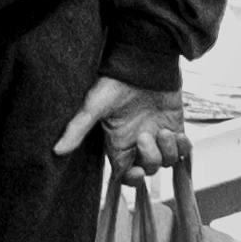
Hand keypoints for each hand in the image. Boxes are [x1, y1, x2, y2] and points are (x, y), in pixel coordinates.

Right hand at [53, 76, 186, 180]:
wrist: (144, 62)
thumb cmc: (117, 81)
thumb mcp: (94, 106)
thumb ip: (77, 129)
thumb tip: (56, 150)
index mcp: (118, 142)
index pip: (125, 174)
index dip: (133, 180)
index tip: (137, 173)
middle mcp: (138, 142)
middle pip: (149, 169)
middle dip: (150, 158)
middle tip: (146, 135)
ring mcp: (158, 135)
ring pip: (167, 161)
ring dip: (168, 150)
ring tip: (162, 131)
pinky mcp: (175, 127)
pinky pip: (184, 150)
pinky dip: (182, 146)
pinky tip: (176, 134)